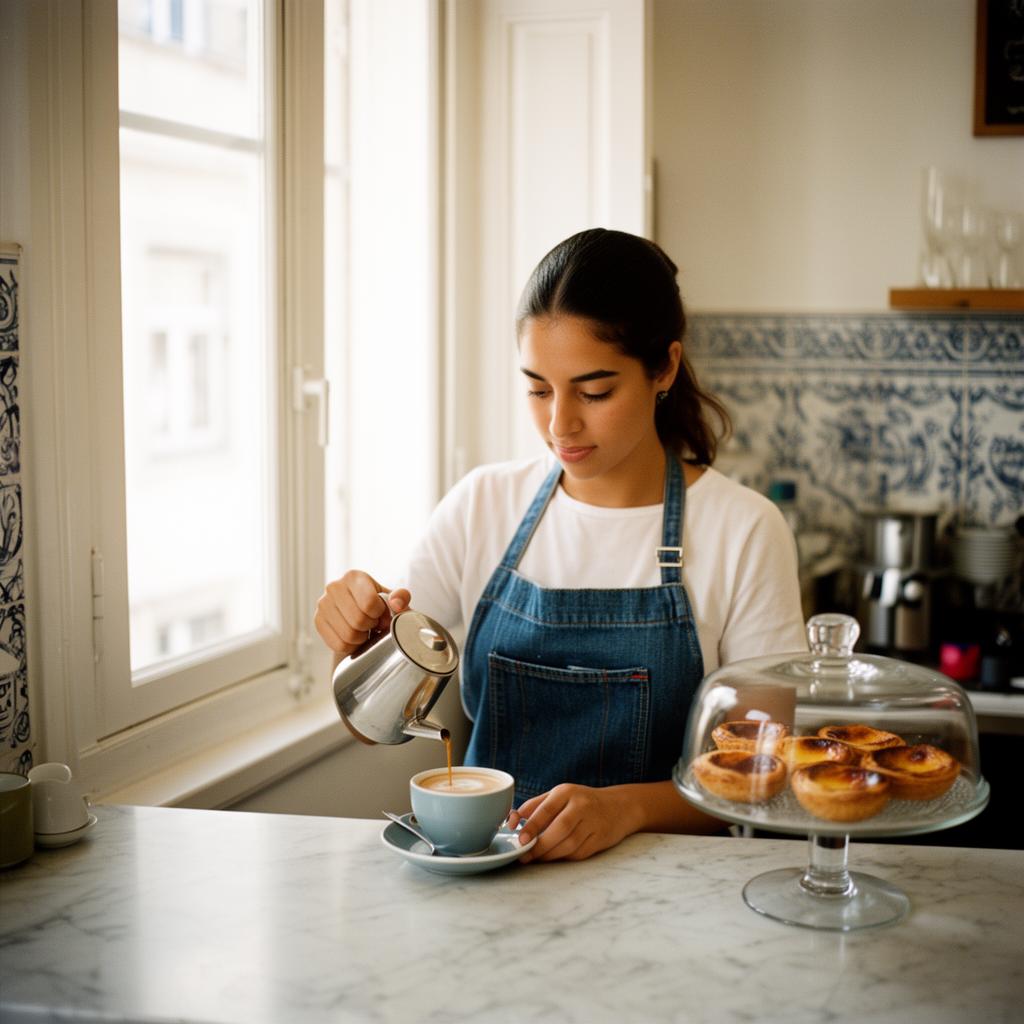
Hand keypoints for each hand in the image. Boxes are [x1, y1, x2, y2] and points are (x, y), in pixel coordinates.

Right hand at [313, 570, 410, 659]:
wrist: (359, 616)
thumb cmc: (379, 606)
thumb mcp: (394, 599)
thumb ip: (401, 598)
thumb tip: (396, 604)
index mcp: (354, 577)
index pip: (369, 603)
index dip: (380, 615)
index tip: (381, 614)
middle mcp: (334, 587)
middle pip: (358, 621)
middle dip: (370, 627)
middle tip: (373, 625)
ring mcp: (323, 604)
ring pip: (348, 635)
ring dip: (361, 638)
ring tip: (364, 630)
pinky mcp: (317, 621)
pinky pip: (338, 644)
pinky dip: (351, 646)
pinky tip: (354, 637)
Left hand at [508, 784, 639, 862]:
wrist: (619, 806)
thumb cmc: (580, 801)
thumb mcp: (558, 796)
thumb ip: (535, 806)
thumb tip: (511, 820)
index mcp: (566, 792)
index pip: (546, 809)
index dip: (531, 826)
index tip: (520, 839)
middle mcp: (581, 805)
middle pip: (559, 829)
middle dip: (540, 846)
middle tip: (525, 855)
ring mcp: (593, 823)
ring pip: (569, 844)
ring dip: (550, 855)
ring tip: (537, 858)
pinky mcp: (600, 839)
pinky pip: (579, 853)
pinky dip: (564, 858)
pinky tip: (555, 857)